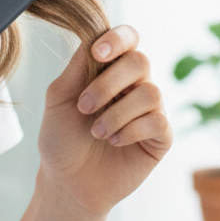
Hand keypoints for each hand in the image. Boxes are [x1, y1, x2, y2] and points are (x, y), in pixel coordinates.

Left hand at [36, 25, 172, 217]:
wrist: (68, 182)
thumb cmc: (61, 138)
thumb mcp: (59, 98)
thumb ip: (76, 68)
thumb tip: (92, 38)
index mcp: (109, 69)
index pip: (128, 38)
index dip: (117, 38)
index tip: (97, 53)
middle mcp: (134, 85)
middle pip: (141, 61)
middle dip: (109, 83)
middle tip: (84, 106)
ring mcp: (150, 110)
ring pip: (150, 92)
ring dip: (117, 113)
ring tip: (96, 132)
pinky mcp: (161, 137)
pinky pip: (158, 121)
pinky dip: (131, 130)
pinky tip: (114, 141)